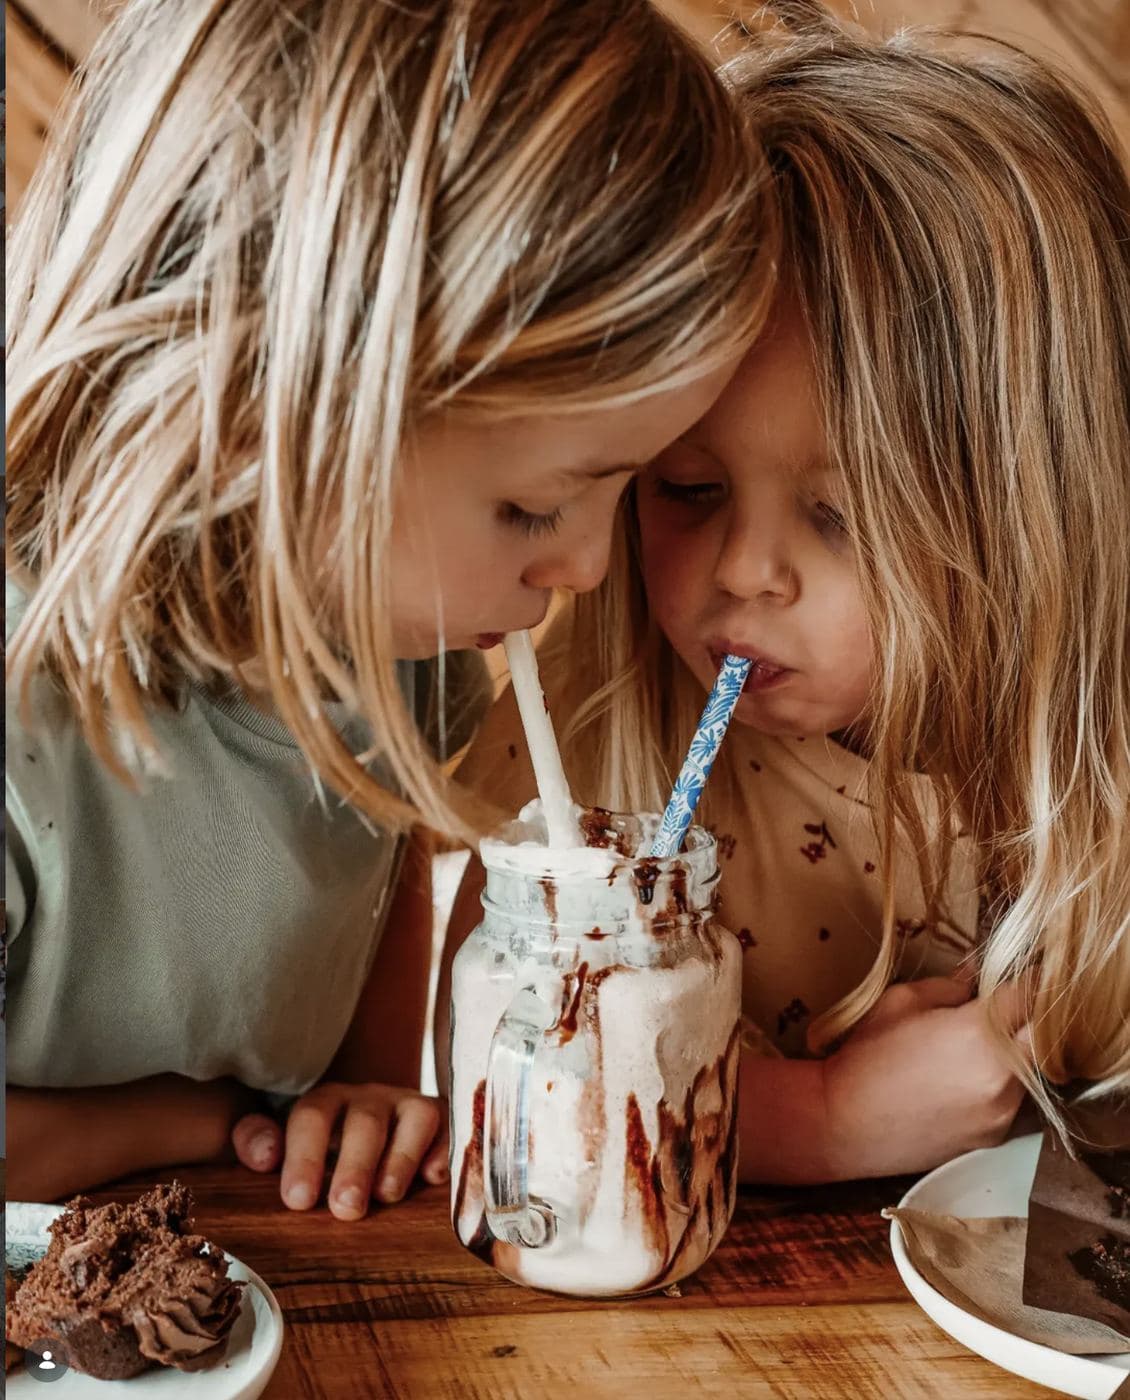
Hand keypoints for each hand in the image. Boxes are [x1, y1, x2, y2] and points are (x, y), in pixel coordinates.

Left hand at [230, 1083, 448, 1221]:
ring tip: (387, 1196)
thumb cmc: (321, 1151)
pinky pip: (451, 1130)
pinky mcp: (445, 1123)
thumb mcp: (283, 1143)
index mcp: (326, 1103)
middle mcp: (370, 1099)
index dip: (304, 1157)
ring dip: (401, 1159)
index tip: (298, 1200)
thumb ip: (257, 1141)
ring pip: (415, 1119)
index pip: (312, 1117)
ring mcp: (411, 1107)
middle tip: (345, 1209)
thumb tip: (262, 1155)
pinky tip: (433, 1178)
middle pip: (365, 1122)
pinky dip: (444, 1151)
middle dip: (355, 1165)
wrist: (375, 1130)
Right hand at [822, 975, 1028, 1176]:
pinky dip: (1000, 1083)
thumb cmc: (867, 1055)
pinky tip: (964, 1080)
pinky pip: (1013, 1098)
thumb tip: (976, 977)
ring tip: (976, 1047)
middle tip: (1001, 1008)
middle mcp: (1004, 1074)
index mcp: (980, 1032)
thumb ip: (950, 986)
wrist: (844, 1123)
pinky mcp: (996, 1136)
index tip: (1014, 976)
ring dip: (1015, 1050)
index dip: (1024, 980)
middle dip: (1025, 1017)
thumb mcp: (901, 1001)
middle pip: (1042, 1033)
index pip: (1029, 994)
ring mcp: (1004, 1110)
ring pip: (1031, 1067)